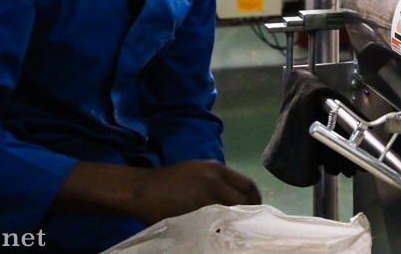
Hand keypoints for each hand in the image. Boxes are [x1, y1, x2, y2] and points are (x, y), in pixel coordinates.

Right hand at [128, 160, 260, 223]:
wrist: (144, 189)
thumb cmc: (171, 179)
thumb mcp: (198, 169)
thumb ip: (218, 179)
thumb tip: (236, 195)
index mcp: (217, 168)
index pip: (248, 185)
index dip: (256, 199)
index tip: (256, 209)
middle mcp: (214, 181)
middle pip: (243, 201)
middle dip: (247, 213)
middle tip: (246, 223)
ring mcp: (204, 198)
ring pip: (230, 214)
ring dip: (233, 223)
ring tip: (232, 229)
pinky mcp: (194, 214)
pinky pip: (214, 224)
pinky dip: (218, 229)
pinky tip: (217, 232)